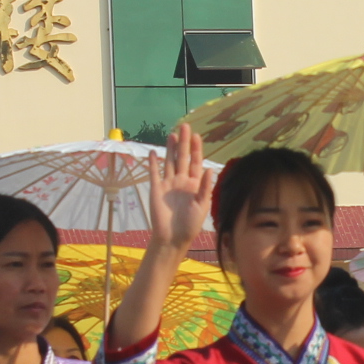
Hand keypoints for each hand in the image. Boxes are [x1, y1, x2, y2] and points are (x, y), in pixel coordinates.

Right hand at [147, 124, 213, 250]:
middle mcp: (182, 181)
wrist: (172, 237)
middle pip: (183, 158)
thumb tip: (210, 169)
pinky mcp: (157, 189)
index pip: (196, 162)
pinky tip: (153, 151)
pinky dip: (153, 162)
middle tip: (184, 126)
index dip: (196, 149)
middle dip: (184, 142)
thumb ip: (205, 187)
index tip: (196, 136)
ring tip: (172, 134)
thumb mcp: (202, 205)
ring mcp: (169, 184)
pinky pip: (154, 173)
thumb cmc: (190, 224)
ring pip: (170, 162)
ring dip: (170, 148)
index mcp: (195, 184)